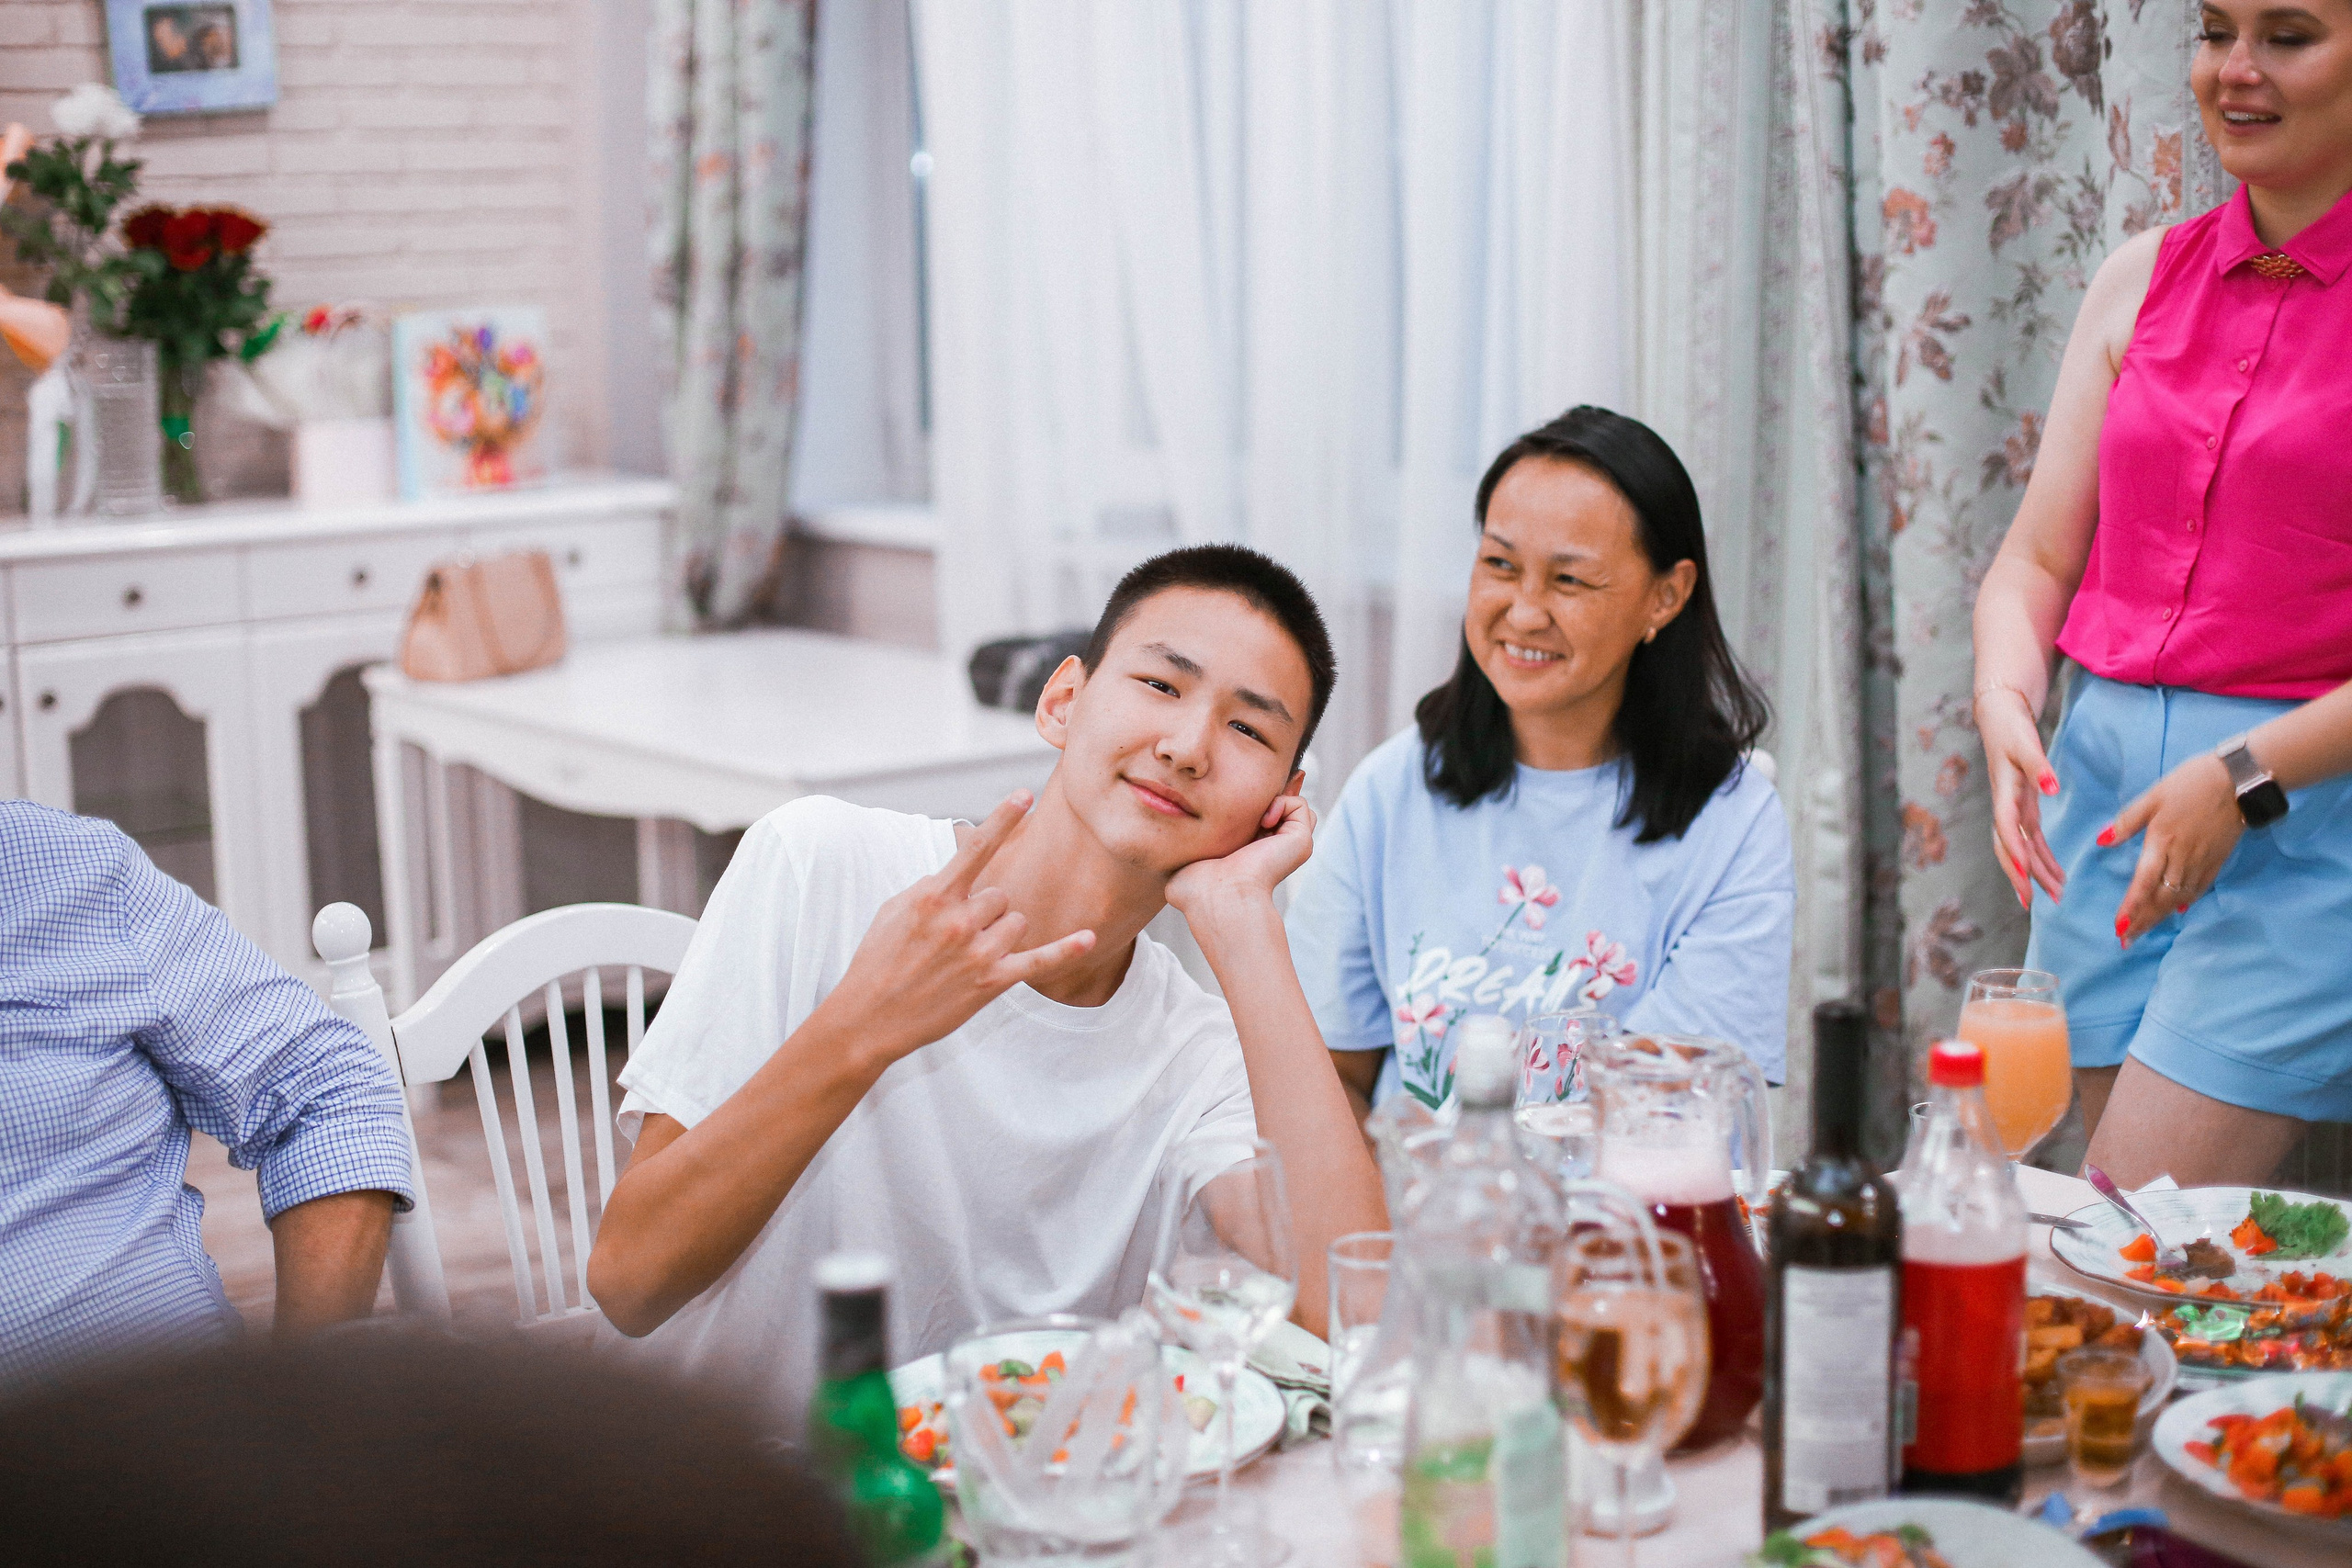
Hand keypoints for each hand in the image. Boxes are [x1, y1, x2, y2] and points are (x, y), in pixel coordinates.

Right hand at [818, 791, 1095, 1061]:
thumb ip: (931, 887)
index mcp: (934, 897)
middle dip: (985, 911)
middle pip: (1001, 894)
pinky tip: (1089, 937)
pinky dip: (1065, 949)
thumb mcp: (894, 910)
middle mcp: (959, 921)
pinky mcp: (993, 982)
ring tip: (967, 955)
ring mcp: (979, 952)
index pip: (975, 848)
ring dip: (1001, 933)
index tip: (1024, 794)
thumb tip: (961, 873)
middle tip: (954, 937)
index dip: (1002, 818)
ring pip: (1017, 921)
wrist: (869, 1017)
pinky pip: (1039, 960)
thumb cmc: (878, 959)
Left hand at [1164, 793, 1315, 931]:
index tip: (1234, 786)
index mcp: (1249, 851)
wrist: (1218, 898)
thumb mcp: (1186, 851)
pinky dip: (1282, 802)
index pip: (1258, 814)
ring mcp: (1289, 844)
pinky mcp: (1300, 840)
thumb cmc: (1196, 884)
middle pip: (1280, 805)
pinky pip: (1300, 805)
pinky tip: (1263, 820)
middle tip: (1249, 788)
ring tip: (1255, 815)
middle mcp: (1272, 847)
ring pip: (1294, 804)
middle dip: (1267, 790)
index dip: (1249, 796)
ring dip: (1274, 798)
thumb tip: (1172, 813)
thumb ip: (1184, 835)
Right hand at [1976, 685, 2065, 906]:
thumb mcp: (2026, 744)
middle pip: (2008, 848)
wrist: (2000, 717)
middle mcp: (2005, 806)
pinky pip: (2031, 840)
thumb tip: (2052, 788)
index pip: (2006, 829)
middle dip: (2020, 876)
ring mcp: (2012, 809)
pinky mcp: (2022, 807)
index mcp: (2003, 792)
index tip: (2026, 877)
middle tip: (2033, 902)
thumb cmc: (2012, 729)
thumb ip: (2040, 766)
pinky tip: (2057, 875)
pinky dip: (2043, 859)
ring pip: (2020, 849)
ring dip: (2035, 873)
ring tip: (2055, 896)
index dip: (2015, 854)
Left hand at [2101, 752, 2241, 946]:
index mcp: (2162, 841)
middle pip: (2161, 897)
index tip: (2119, 926)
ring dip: (2161, 916)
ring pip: (2180, 896)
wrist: (2239, 780)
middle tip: (2126, 940)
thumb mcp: (2153, 796)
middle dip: (2143, 920)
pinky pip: (2200, 888)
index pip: (2143, 882)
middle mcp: (2182, 857)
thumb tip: (2102, 841)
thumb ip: (2127, 821)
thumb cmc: (2191, 783)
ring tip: (2144, 930)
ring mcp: (2202, 860)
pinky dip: (2186, 902)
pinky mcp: (2218, 859)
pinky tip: (2176, 911)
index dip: (2132, 907)